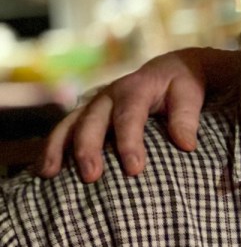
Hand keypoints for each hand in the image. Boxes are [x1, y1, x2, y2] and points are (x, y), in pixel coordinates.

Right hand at [37, 47, 214, 181]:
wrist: (170, 69)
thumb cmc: (183, 85)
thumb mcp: (189, 94)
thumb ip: (186, 117)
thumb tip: (186, 144)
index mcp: (136, 88)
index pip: (130, 116)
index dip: (130, 143)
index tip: (134, 170)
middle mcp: (109, 94)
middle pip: (93, 120)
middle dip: (88, 148)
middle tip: (91, 177)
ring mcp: (95, 104)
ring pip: (71, 124)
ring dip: (58, 147)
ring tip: (49, 173)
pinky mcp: (88, 114)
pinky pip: (65, 130)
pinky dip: (53, 147)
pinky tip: (45, 170)